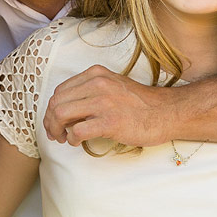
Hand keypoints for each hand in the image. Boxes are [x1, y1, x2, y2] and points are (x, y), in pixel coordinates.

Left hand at [42, 65, 173, 146]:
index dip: (52, 109)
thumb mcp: (112, 86)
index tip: (55, 122)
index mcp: (95, 74)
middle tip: (55, 134)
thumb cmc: (140, 104)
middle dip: (50, 121)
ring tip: (64, 139)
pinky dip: (72, 138)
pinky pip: (77, 130)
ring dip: (57, 130)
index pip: (60, 91)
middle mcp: (97, 84)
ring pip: (61, 114)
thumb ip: (90, 92)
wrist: (166, 112)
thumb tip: (66, 110)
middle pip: (56, 103)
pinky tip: (77, 142)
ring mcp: (103, 102)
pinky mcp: (110, 122)